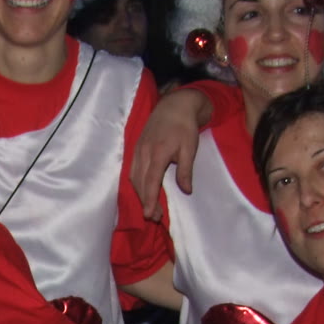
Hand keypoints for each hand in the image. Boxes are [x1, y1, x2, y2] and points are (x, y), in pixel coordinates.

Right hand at [130, 89, 206, 220]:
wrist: (175, 105)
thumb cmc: (185, 127)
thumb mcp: (190, 149)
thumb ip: (186, 170)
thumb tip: (186, 190)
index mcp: (158, 152)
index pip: (151, 181)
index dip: (150, 199)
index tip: (150, 214)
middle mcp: (144, 152)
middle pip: (140, 182)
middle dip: (145, 201)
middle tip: (154, 217)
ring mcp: (138, 149)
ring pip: (134, 177)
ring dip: (140, 194)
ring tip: (150, 207)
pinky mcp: (136, 148)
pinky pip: (132, 169)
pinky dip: (136, 183)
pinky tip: (143, 191)